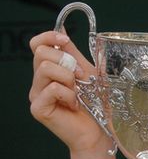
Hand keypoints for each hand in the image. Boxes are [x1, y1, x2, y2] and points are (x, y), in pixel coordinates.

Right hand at [29, 31, 104, 150]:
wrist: (100, 131)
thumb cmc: (96, 104)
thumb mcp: (87, 72)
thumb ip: (73, 53)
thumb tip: (61, 27)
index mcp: (50, 69)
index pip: (36, 44)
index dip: (49, 37)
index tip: (66, 40)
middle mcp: (39, 80)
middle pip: (41, 53)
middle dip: (67, 61)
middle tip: (82, 78)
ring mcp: (36, 94)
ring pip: (45, 69)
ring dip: (69, 79)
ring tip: (79, 93)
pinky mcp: (37, 108)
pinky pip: (52, 89)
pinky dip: (69, 95)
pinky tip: (75, 106)